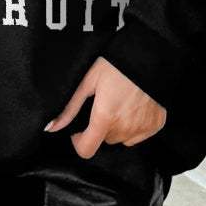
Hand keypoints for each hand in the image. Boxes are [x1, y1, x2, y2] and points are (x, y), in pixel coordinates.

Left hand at [44, 57, 166, 158]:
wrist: (150, 55)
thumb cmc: (117, 64)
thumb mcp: (88, 81)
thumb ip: (69, 108)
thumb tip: (51, 127)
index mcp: (105, 116)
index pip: (86, 149)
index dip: (78, 141)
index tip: (79, 130)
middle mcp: (124, 127)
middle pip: (104, 140)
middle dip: (99, 127)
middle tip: (104, 105)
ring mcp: (142, 128)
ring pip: (120, 139)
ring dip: (116, 127)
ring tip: (119, 104)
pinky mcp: (155, 126)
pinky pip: (137, 136)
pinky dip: (133, 126)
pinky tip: (133, 108)